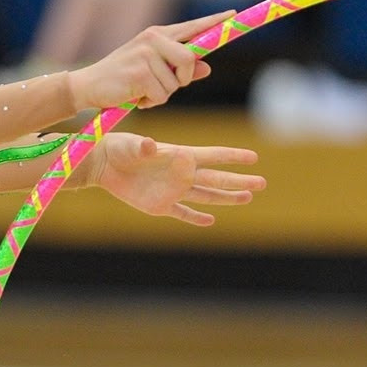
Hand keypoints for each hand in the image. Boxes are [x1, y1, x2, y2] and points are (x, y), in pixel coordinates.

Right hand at [65, 9, 233, 110]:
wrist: (89, 86)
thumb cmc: (123, 79)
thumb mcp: (152, 71)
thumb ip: (180, 68)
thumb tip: (207, 67)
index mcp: (157, 35)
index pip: (191, 27)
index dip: (214, 22)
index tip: (233, 15)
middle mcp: (153, 39)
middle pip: (190, 59)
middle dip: (183, 78)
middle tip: (165, 85)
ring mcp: (146, 54)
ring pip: (175, 84)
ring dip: (161, 95)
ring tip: (141, 91)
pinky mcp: (140, 72)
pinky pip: (161, 95)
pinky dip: (151, 102)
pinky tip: (135, 96)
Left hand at [88, 133, 264, 226]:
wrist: (103, 164)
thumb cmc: (119, 147)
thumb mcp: (131, 145)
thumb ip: (143, 147)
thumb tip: (149, 145)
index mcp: (180, 156)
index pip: (212, 156)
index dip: (232, 157)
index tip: (254, 158)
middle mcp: (181, 174)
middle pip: (217, 179)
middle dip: (240, 181)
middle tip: (262, 183)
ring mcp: (173, 190)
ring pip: (206, 196)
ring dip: (227, 197)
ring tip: (248, 197)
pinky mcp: (160, 206)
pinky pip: (183, 213)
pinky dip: (196, 218)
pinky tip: (211, 221)